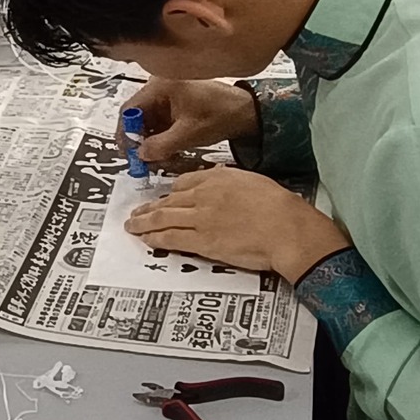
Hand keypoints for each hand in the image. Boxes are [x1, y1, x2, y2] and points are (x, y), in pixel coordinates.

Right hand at [120, 77, 258, 163]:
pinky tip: (165, 149)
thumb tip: (140, 155)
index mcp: (160, 85)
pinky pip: (160, 119)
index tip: (129, 153)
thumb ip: (160, 145)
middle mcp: (160, 84)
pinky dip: (160, 135)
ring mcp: (168, 92)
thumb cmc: (219, 116)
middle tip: (142, 159)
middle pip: (138, 114)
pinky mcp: (176, 101)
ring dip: (150, 139)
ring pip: (149, 119)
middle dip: (139, 138)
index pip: (130, 109)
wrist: (246, 112)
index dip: (126, 133)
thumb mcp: (187, 134)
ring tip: (155, 158)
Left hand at [124, 165, 347, 281]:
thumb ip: (232, 181)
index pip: (184, 183)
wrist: (287, 229)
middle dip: (149, 207)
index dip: (169, 193)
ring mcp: (201, 218)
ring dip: (144, 222)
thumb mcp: (254, 181)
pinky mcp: (202, 241)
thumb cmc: (280, 207)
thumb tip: (222, 181)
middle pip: (168, 200)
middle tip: (137, 212)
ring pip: (163, 218)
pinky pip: (171, 238)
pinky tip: (147, 239)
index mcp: (218, 178)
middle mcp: (204, 195)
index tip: (163, 199)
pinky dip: (156, 238)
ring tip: (132, 226)